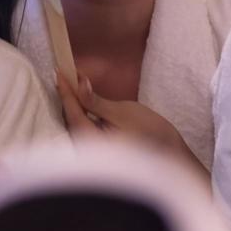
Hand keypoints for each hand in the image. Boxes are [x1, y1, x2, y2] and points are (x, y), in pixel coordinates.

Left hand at [56, 70, 206, 175]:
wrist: (171, 158)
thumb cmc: (150, 135)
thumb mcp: (123, 113)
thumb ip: (97, 102)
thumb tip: (79, 86)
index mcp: (90, 140)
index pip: (72, 111)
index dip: (65, 90)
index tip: (59, 72)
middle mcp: (87, 149)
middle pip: (71, 119)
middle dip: (68, 98)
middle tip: (64, 76)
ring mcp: (93, 152)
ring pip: (76, 126)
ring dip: (75, 107)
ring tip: (73, 88)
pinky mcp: (100, 153)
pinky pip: (84, 131)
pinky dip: (82, 116)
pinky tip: (84, 107)